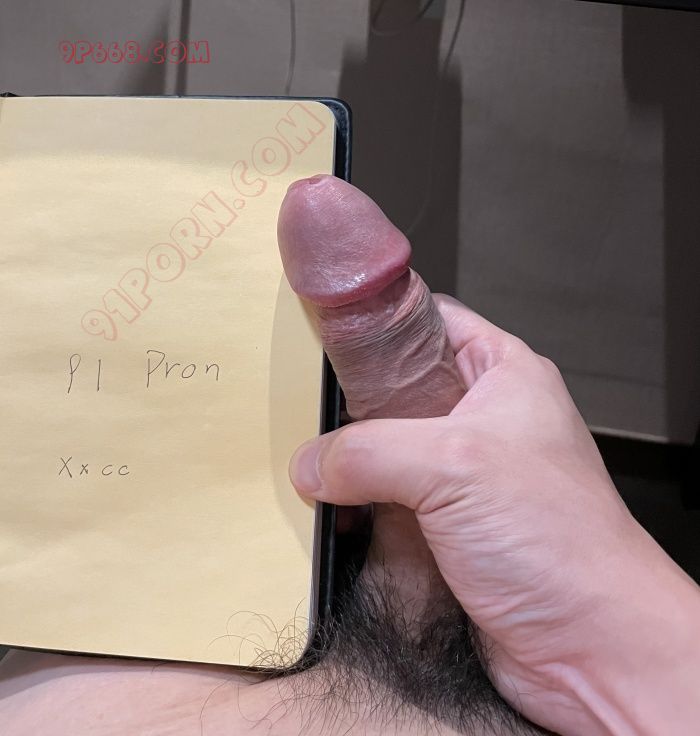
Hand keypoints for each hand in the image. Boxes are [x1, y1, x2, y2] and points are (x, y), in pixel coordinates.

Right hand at [289, 285, 699, 734]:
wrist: (589, 648)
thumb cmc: (565, 546)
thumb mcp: (457, 465)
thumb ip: (369, 451)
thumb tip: (312, 462)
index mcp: (501, 376)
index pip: (427, 322)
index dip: (377, 327)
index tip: (325, 339)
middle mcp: (481, 422)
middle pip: (396, 393)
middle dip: (351, 411)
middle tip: (310, 420)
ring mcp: (462, 478)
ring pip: (386, 454)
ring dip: (351, 471)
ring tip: (319, 477)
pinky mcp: (444, 527)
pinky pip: (386, 505)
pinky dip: (358, 513)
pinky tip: (339, 521)